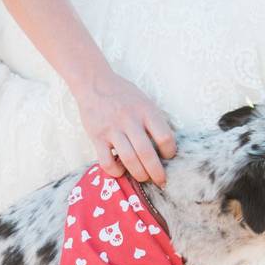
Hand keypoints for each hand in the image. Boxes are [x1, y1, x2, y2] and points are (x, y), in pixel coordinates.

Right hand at [72, 69, 175, 186]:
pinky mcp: (96, 136)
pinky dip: (115, 171)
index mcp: (146, 110)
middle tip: (161, 181)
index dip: (170, 152)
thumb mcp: (144, 101)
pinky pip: (106, 161)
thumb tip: (167, 145)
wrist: (94, 83)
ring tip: (143, 178)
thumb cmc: (123, 94)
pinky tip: (120, 171)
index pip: (165, 137)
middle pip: (147, 153)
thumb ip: (154, 120)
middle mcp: (130, 119)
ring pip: (129, 159)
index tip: (168, 157)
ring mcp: (112, 129)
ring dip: (139, 174)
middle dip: (157, 172)